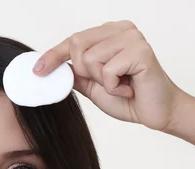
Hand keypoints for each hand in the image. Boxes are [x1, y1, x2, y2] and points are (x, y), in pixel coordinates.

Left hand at [34, 20, 185, 131]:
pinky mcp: (140, 51)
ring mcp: (132, 37)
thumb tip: (49, 69)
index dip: (53, 55)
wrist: (156, 112)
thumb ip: (75, 74)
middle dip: (84, 72)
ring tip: (121, 84)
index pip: (73, 40)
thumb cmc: (129, 97)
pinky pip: (107, 70)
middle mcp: (121, 29)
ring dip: (102, 81)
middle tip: (106, 82)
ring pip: (90, 59)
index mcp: (110, 33)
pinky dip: (114, 86)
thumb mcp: (93, 85)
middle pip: (77, 45)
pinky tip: (130, 87)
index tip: (37, 71)